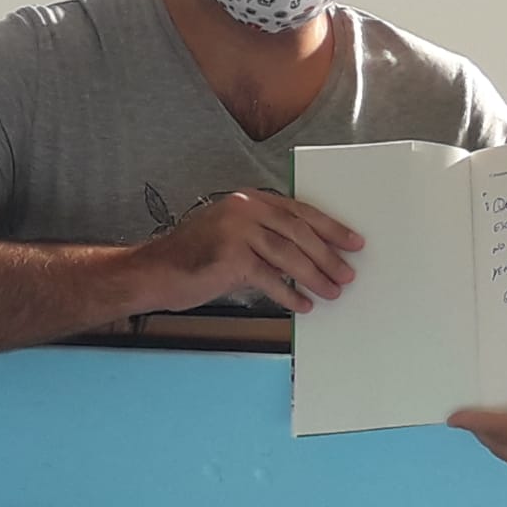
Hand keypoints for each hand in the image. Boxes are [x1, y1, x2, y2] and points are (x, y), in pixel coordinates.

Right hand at [124, 190, 360, 313]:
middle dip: (328, 255)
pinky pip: (270, 278)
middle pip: (299, 232)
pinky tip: (302, 306)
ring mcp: (236, 231)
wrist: (153, 272)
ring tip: (331, 291)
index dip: (331, 227)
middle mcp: (244, 209)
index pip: (300, 211)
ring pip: (289, 255)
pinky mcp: (230, 257)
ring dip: (315, 276)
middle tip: (347, 273)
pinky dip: (289, 294)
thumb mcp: (233, 235)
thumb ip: (266, 237)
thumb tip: (310, 256)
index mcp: (249, 200)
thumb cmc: (194, 258)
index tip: (353, 242)